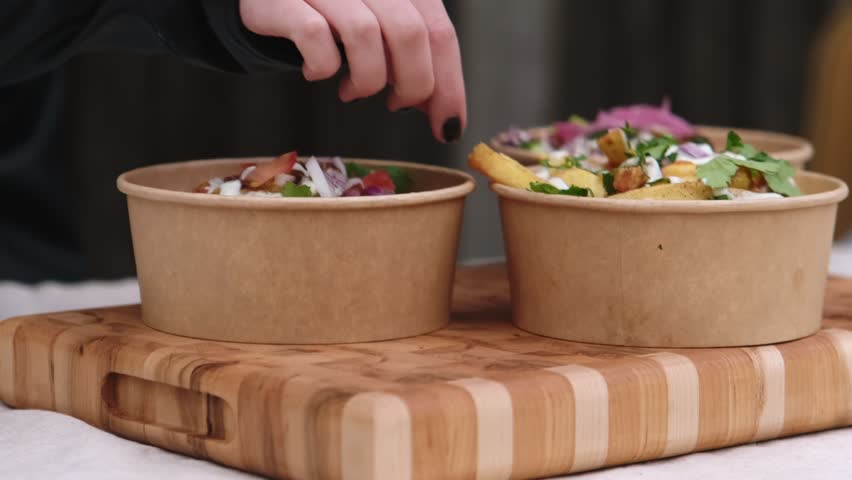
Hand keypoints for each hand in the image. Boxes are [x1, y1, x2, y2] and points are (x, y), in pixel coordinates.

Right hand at [239, 0, 466, 142]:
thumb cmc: (329, 13)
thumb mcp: (380, 26)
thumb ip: (413, 56)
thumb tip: (441, 108)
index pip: (439, 30)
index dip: (449, 84)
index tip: (448, 124)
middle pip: (410, 33)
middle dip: (412, 85)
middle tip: (397, 104)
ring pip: (365, 34)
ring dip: (367, 79)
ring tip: (354, 90)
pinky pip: (313, 35)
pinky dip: (322, 66)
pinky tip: (317, 72)